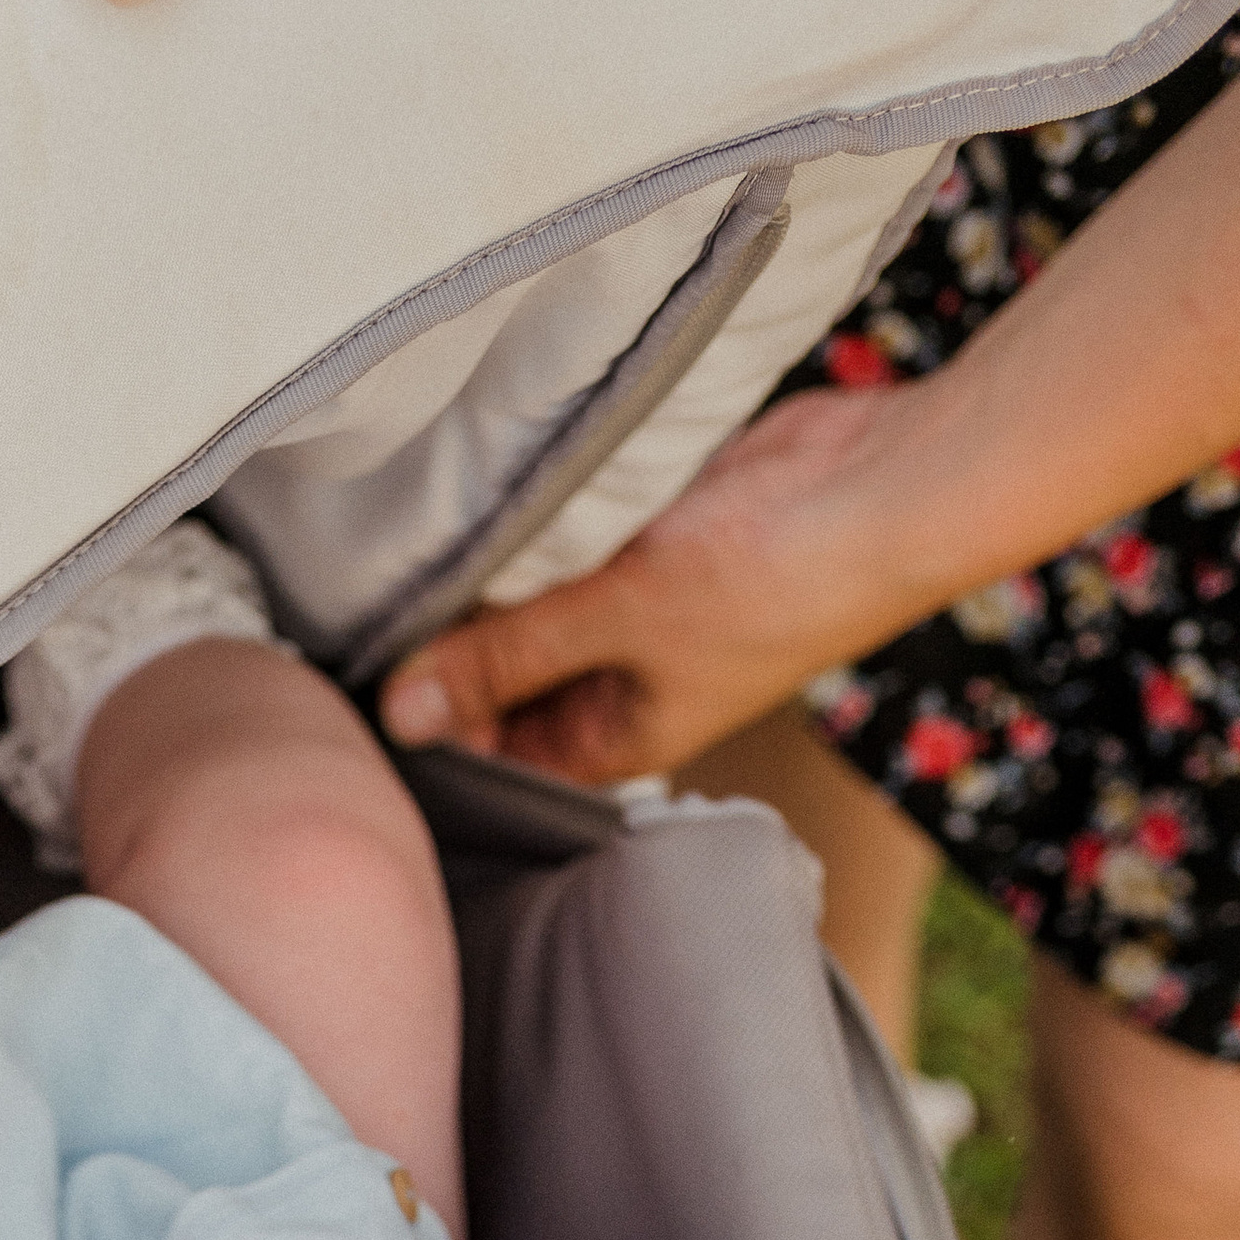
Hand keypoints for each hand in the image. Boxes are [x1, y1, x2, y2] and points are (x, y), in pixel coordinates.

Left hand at [377, 386, 921, 782]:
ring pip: (533, 601)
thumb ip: (506, 659)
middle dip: (449, 640)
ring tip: (407, 537)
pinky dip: (533, 518)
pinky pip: (569, 536)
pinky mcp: (651, 532)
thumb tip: (399, 716)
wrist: (887, 486)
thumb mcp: (616, 620)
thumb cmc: (774, 581)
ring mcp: (638, 606)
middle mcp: (621, 681)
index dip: (424, 718)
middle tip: (361, 592)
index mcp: (612, 736)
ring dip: (489, 572)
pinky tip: (475, 490)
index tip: (352, 669)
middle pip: (504, 677)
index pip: (488, 752)